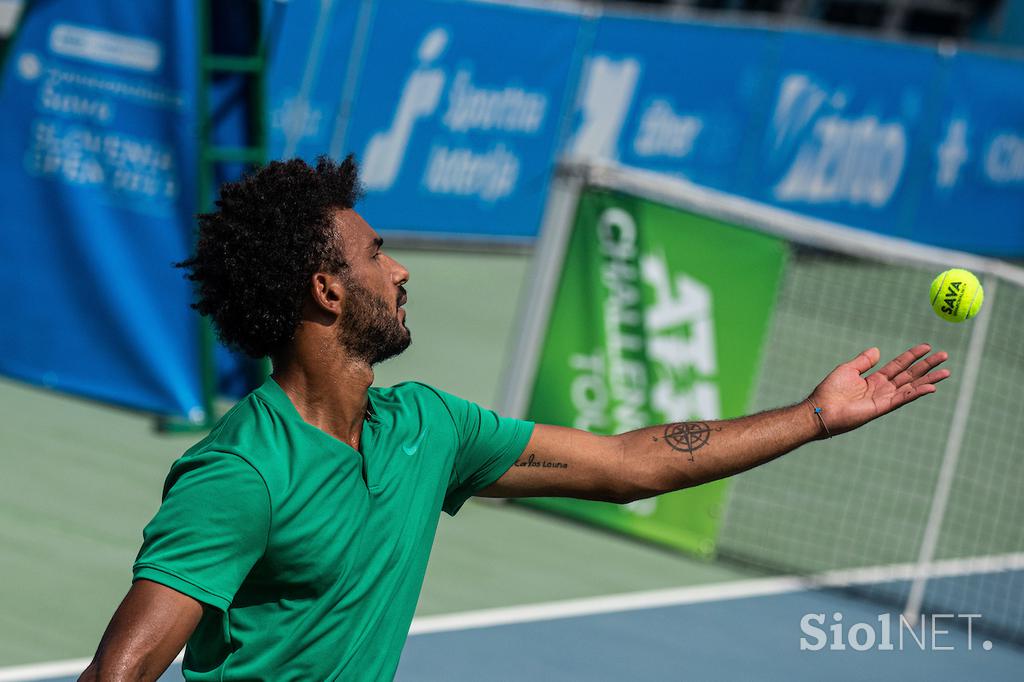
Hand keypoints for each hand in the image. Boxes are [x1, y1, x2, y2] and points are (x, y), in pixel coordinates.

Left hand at [807, 344, 950, 436]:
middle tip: (944, 355)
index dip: (912, 355)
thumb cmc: (830, 390)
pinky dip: (917, 393)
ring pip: (911, 386)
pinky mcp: (882, 408)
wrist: (821, 408)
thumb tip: (877, 350)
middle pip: (910, 375)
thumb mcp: (848, 369)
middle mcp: (882, 389)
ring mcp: (884, 399)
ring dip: (929, 379)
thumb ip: (864, 361)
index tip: (927, 346)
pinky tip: (931, 387)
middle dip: (927, 365)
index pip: (898, 365)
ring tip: (946, 371)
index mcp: (874, 380)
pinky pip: (903, 398)